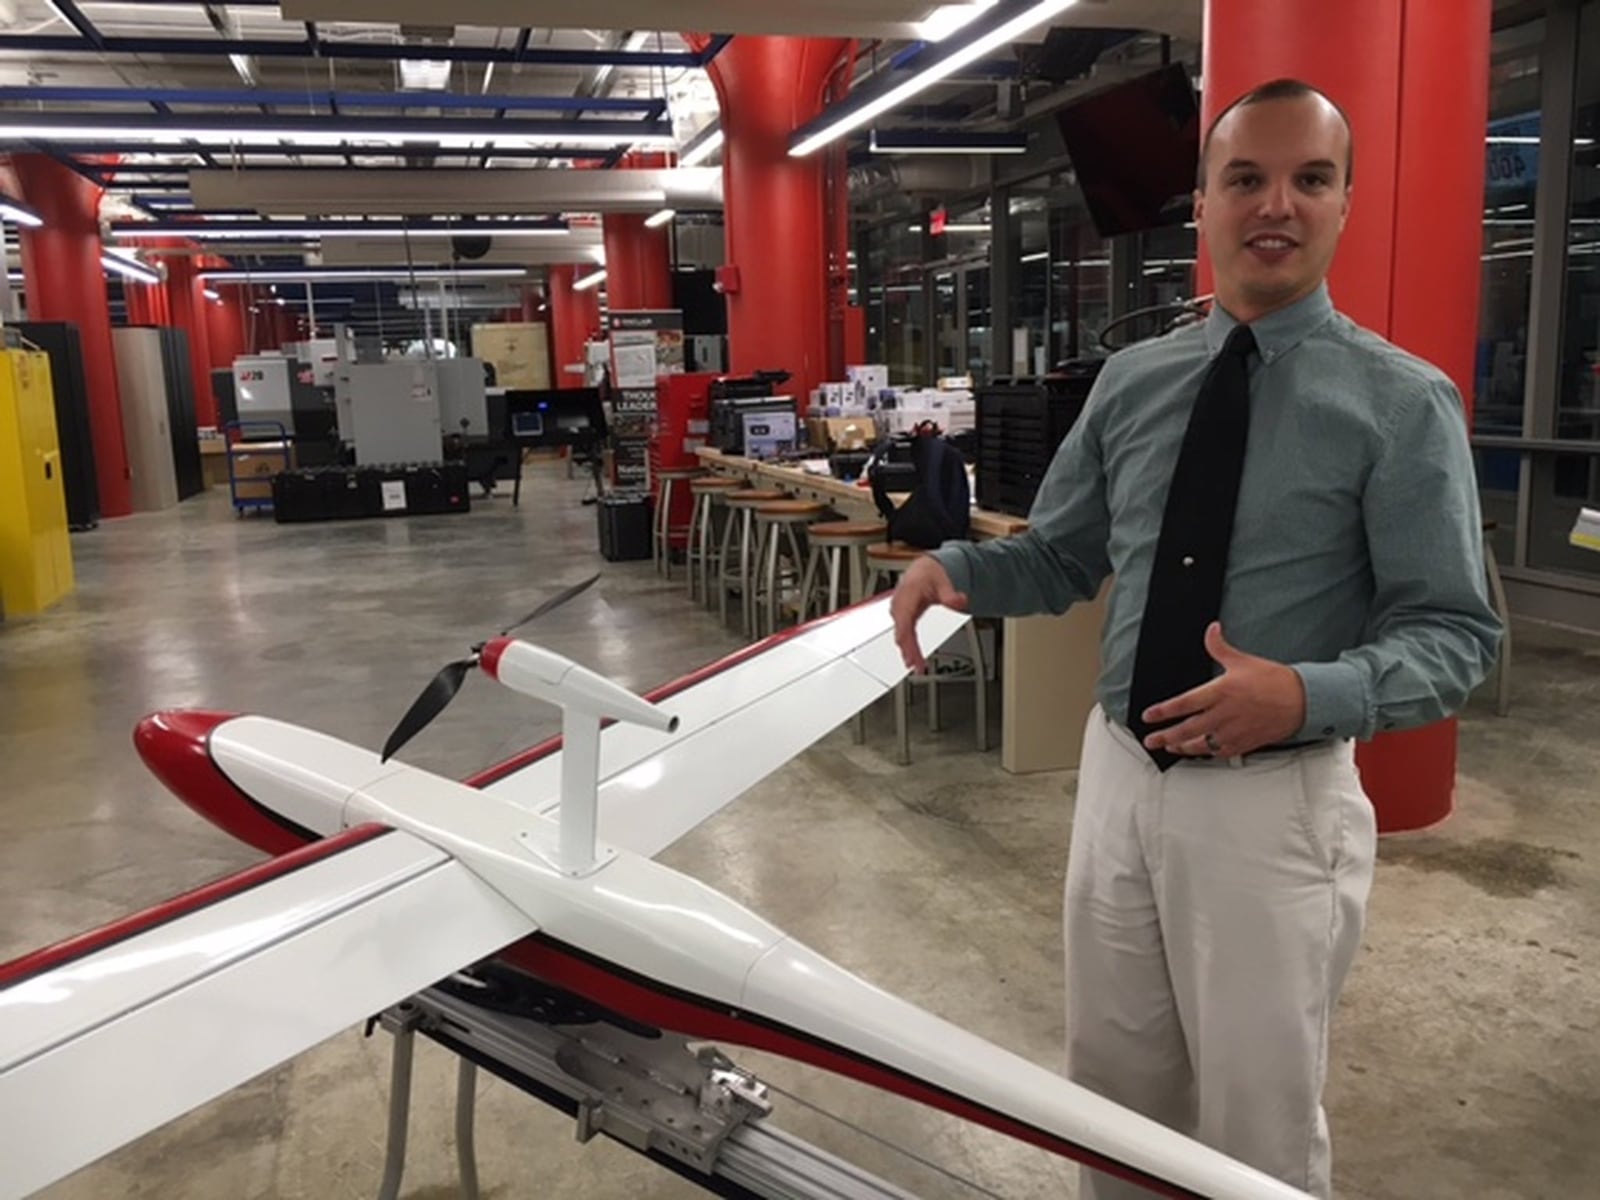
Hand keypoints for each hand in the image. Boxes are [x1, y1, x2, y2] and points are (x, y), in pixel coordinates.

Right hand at [889, 556, 967, 672]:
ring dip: (907, 651)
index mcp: (906, 594)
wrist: (923, 570)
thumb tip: (959, 601)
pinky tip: (912, 656)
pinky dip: (908, 646)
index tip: (913, 653)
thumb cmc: (929, 574)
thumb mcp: (943, 580)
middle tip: (917, 666)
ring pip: (901, 635)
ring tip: (915, 665)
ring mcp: (899, 611)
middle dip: (908, 650)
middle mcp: (899, 604)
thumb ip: (950, 594)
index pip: (904, 622)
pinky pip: (904, 634)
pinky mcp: (902, 617)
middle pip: (902, 632)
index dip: (908, 640)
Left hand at [1140, 623, 1306, 757]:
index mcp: (1222, 692)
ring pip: (1202, 744)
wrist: (1302, 700)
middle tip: (1150, 740)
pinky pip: (1220, 752)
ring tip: (1170, 747)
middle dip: (1166, 736)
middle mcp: (1225, 714)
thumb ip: (1220, 647)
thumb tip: (1211, 630)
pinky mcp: (1245, 743)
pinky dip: (1206, 753)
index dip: (1164, 711)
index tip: (1149, 715)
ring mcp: (1235, 731)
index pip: (1185, 703)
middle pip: (1188, 729)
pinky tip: (1198, 751)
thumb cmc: (1274, 681)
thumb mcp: (1243, 660)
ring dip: (1183, 747)